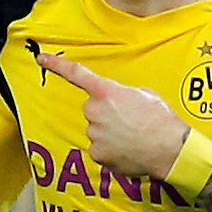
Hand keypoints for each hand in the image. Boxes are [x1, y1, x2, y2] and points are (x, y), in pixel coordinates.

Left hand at [35, 52, 187, 177]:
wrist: (170, 148)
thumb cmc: (160, 119)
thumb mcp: (143, 94)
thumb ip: (121, 93)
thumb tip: (114, 102)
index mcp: (106, 91)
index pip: (76, 74)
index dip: (56, 64)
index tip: (41, 58)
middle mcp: (94, 110)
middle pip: (92, 109)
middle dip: (106, 113)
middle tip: (129, 120)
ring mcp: (94, 133)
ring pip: (97, 130)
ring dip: (110, 132)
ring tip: (132, 136)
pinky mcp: (97, 153)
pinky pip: (100, 148)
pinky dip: (111, 149)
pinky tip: (128, 149)